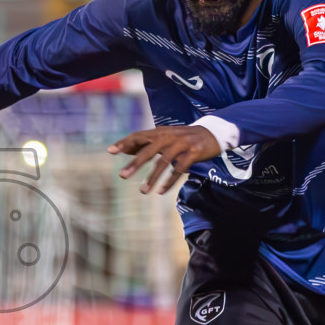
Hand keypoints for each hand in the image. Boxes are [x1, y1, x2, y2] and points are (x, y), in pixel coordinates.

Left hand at [108, 125, 222, 194]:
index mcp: (160, 132)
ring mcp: (182, 144)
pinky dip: (169, 181)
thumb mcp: (166, 137)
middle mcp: (169, 137)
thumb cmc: (184, 138)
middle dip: (135, 163)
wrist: (214, 132)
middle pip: (149, 150)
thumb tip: (125, 149)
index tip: (111, 151)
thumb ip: (147, 143)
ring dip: (152, 177)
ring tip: (143, 191)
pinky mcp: (193, 153)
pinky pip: (179, 169)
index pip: (139, 135)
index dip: (125, 142)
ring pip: (163, 162)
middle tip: (122, 176)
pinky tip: (161, 192)